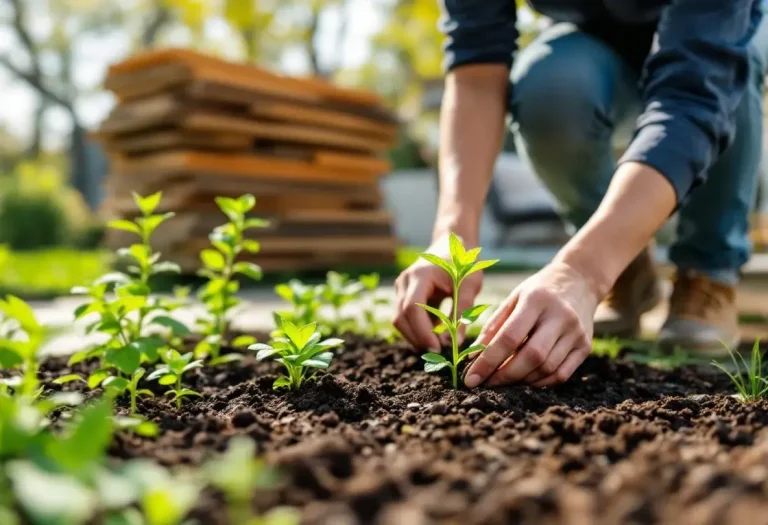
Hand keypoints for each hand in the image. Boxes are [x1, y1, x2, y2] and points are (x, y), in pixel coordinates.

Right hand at [393, 234, 482, 349]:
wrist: (453, 244)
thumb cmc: (464, 262)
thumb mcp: (470, 285)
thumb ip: (463, 312)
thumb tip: (457, 343)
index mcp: (420, 275)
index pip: (412, 308)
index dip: (422, 331)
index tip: (437, 348)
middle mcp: (405, 281)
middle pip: (401, 317)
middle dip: (417, 338)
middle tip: (439, 353)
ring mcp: (402, 287)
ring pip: (400, 320)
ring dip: (417, 335)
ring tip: (441, 344)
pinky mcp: (404, 294)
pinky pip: (406, 317)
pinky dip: (419, 329)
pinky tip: (437, 333)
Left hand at [464, 262, 596, 388]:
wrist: (580, 281)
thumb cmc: (538, 291)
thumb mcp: (513, 298)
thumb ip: (493, 326)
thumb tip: (474, 357)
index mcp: (536, 300)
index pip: (509, 337)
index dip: (488, 361)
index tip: (471, 378)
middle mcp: (560, 316)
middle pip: (531, 356)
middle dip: (505, 375)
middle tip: (487, 383)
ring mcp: (576, 333)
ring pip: (546, 369)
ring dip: (521, 380)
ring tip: (504, 379)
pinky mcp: (586, 346)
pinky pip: (561, 375)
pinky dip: (540, 382)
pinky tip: (526, 379)